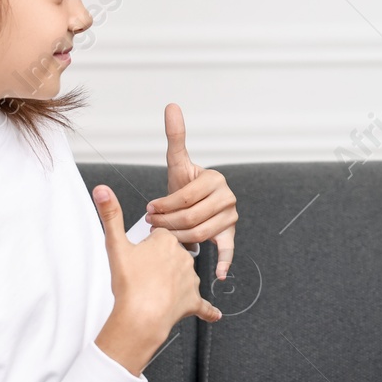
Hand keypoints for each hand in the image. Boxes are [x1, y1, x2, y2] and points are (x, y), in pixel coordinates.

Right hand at [93, 184, 220, 376]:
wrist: (142, 315)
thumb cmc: (129, 282)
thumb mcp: (115, 245)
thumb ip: (110, 215)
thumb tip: (102, 188)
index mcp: (167, 240)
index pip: (161, 234)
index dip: (149, 242)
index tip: (140, 251)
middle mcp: (183, 256)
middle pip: (172, 254)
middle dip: (160, 261)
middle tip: (143, 272)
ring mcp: (191, 279)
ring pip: (183, 276)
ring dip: (173, 281)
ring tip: (153, 290)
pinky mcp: (194, 300)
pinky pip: (203, 306)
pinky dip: (207, 311)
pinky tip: (214, 314)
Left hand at [146, 103, 237, 280]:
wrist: (192, 202)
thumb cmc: (183, 184)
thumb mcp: (177, 162)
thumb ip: (176, 136)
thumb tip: (171, 106)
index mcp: (215, 179)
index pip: (186, 197)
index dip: (165, 205)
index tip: (150, 210)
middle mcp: (228, 197)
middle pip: (193, 217)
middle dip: (169, 223)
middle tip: (153, 226)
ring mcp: (231, 217)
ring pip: (202, 234)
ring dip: (180, 238)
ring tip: (166, 237)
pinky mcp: (230, 234)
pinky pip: (229, 250)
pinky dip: (225, 263)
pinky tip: (219, 275)